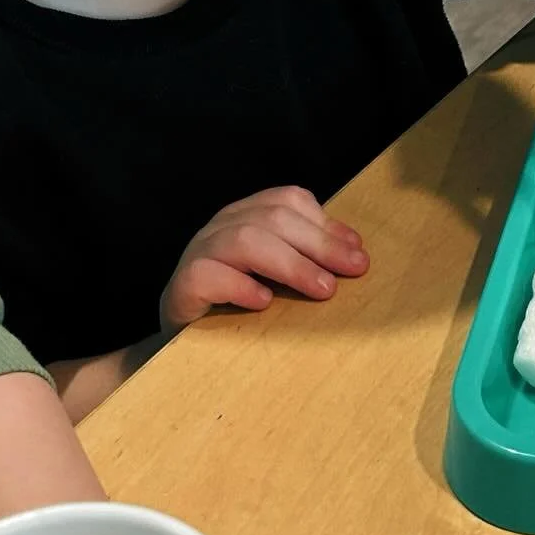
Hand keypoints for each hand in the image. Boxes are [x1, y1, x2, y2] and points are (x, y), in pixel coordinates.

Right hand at [161, 185, 367, 333]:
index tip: (356, 250)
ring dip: (290, 264)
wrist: (177, 334)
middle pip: (272, 218)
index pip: (286, 200)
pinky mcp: (182, 286)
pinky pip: (207, 274)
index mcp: (244, 215)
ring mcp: (199, 252)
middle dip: (318, 243)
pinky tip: (264, 302)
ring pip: (244, 240)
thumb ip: (305, 255)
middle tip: (353, 270)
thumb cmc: (234, 300)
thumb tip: (353, 250)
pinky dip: (240, 285)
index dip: (324, 222)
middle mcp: (221, 226)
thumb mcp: (274, 273)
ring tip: (322, 288)